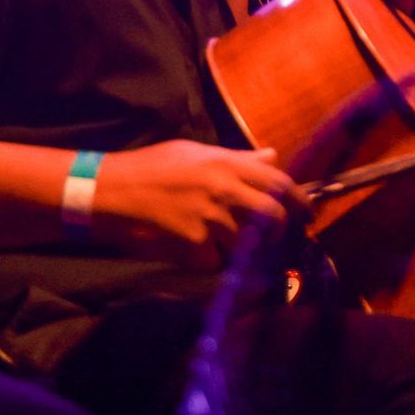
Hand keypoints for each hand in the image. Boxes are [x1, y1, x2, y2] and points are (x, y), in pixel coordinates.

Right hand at [91, 140, 308, 271]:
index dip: (300, 202)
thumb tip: (272, 156)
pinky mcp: (193, 242)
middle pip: (272, 218)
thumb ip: (238, 158)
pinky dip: (206, 260)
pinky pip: (214, 261)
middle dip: (278, 233)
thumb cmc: (151, 168)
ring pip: (245, 243)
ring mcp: (209, 217)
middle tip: (272, 240)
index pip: (279, 183)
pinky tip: (188, 247)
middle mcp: (224, 188)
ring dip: (236, 249)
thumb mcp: (195, 152)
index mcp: (226, 163)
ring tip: (213, 239)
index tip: (308, 215)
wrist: (106, 190)